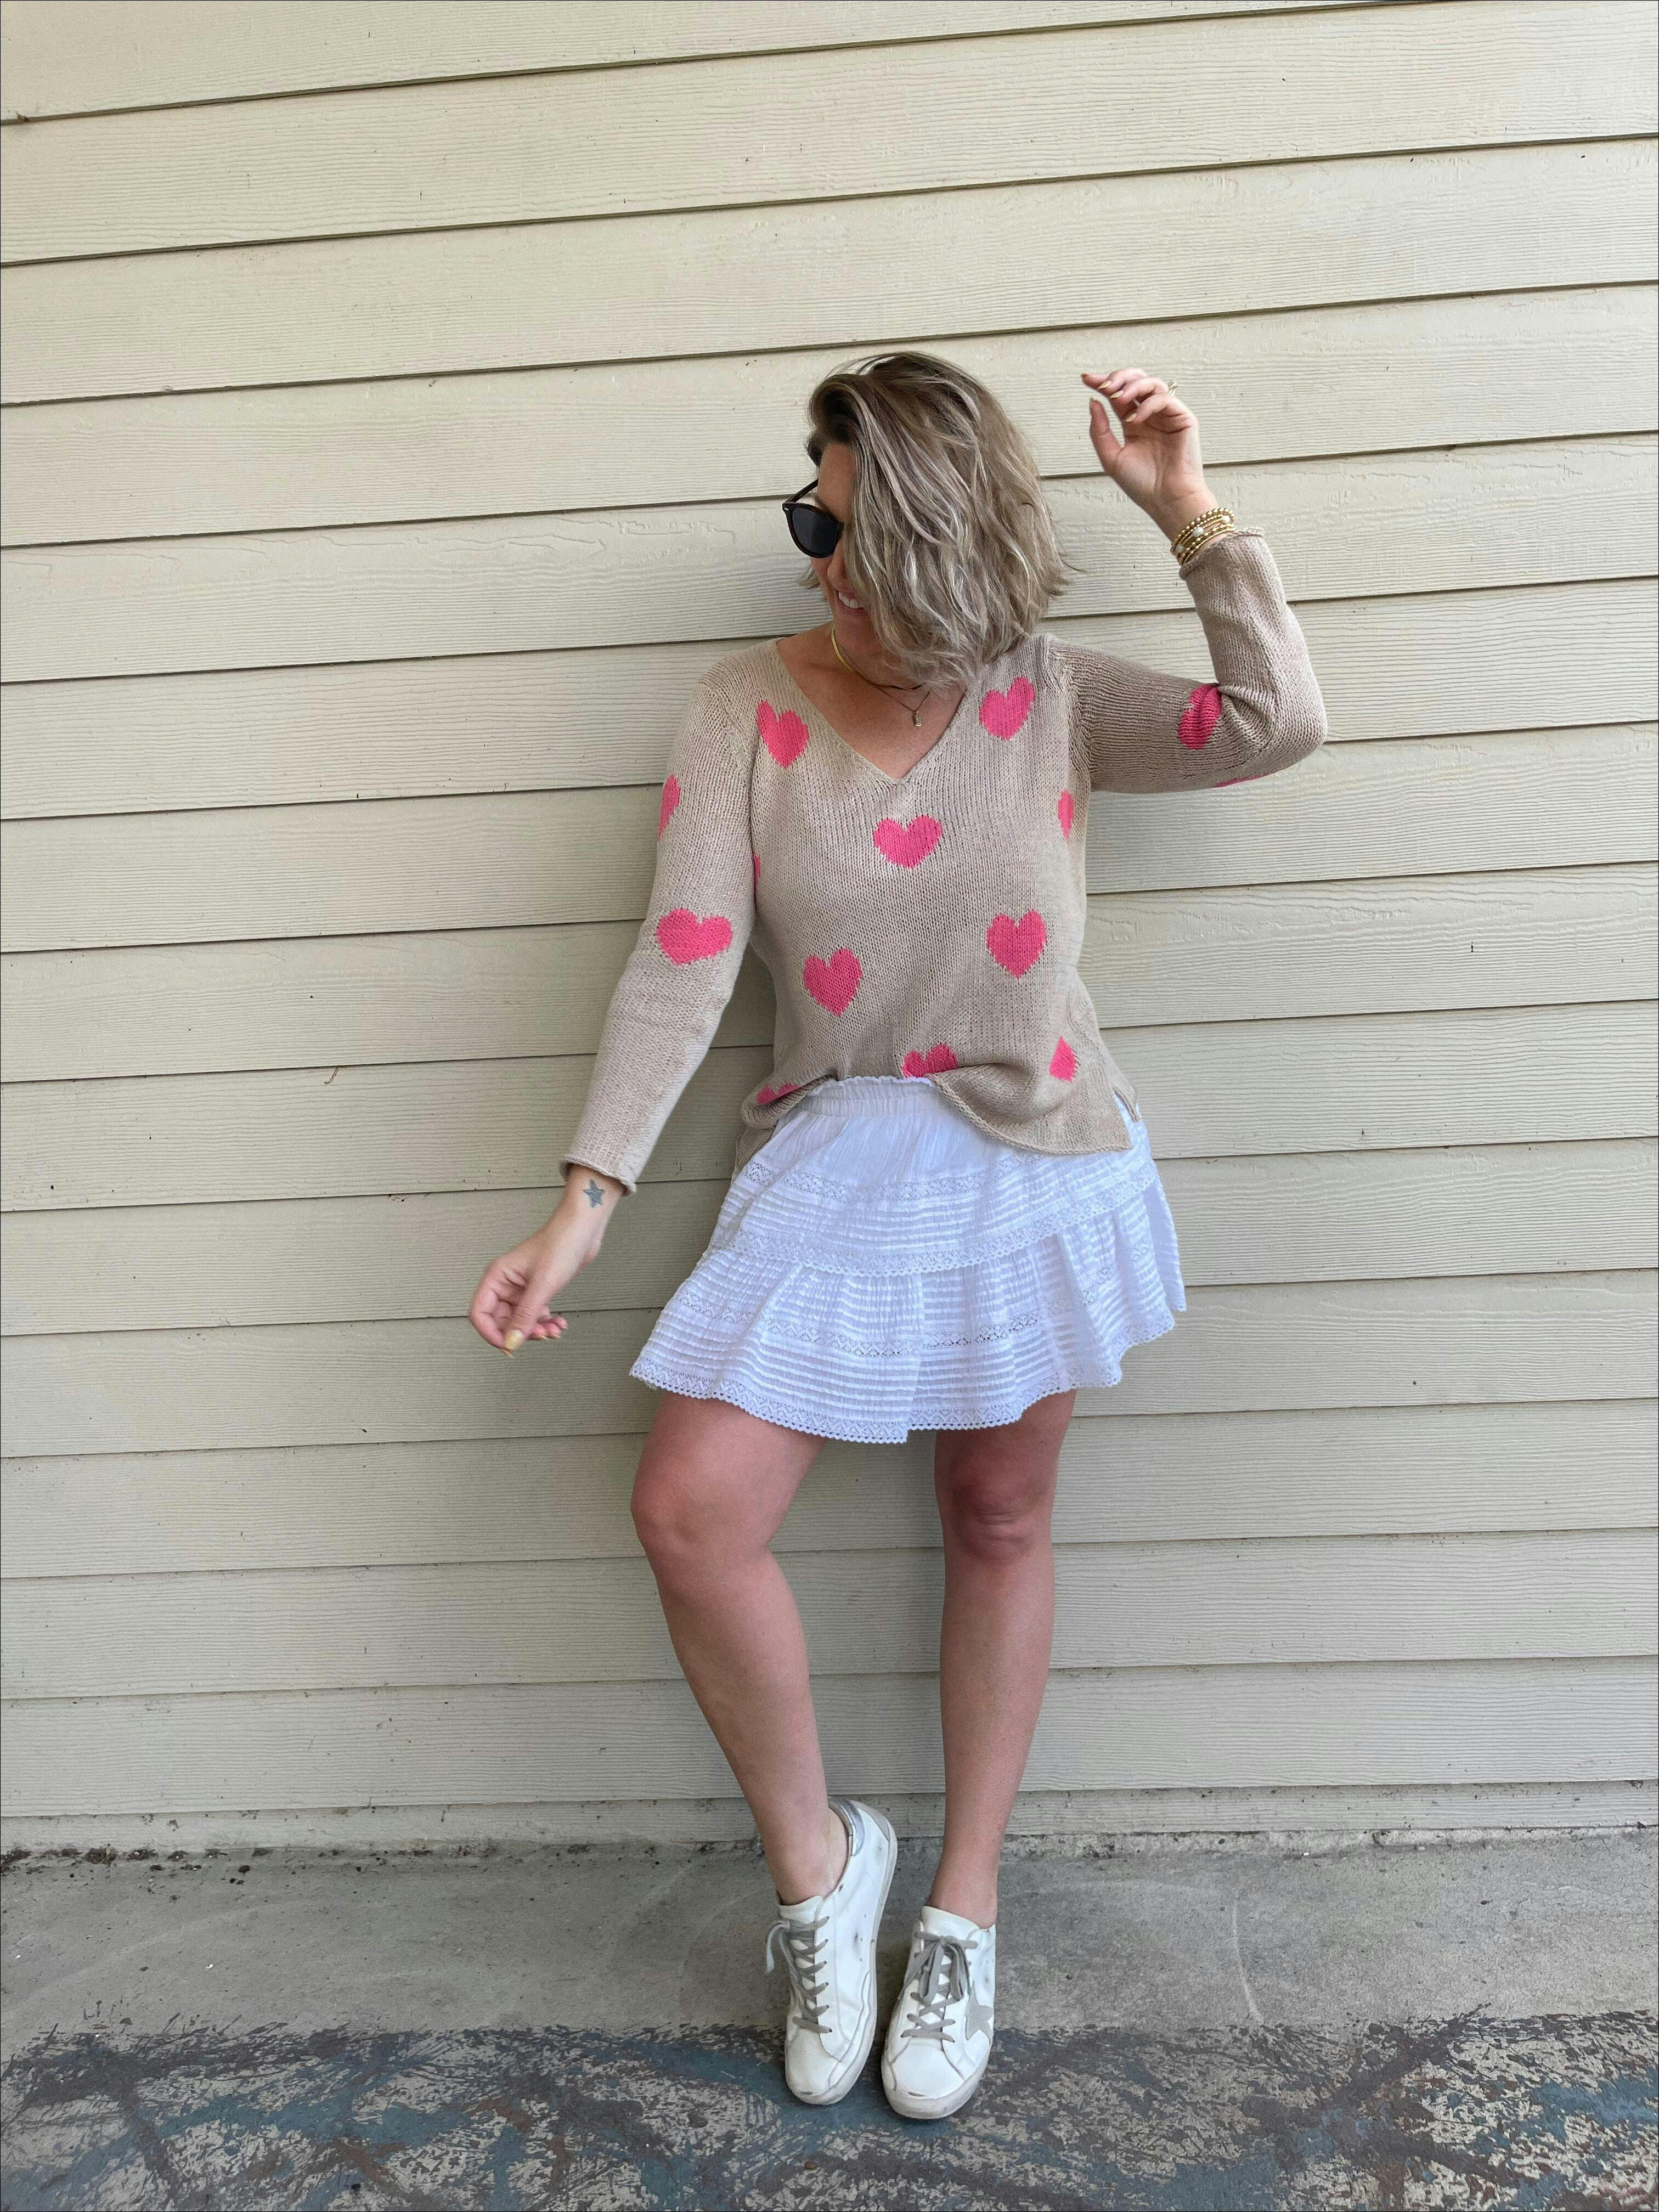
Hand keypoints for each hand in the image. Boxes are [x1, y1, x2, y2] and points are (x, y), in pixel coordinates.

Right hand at [468, 1196, 606, 1354]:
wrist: (583, 1228)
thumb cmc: (561, 1245)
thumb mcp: (542, 1286)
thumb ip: (525, 1317)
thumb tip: (511, 1343)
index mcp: (497, 1278)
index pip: (479, 1314)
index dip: (491, 1333)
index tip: (510, 1346)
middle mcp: (505, 1284)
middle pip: (501, 1321)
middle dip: (520, 1332)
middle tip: (541, 1335)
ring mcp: (521, 1288)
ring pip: (520, 1320)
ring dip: (536, 1329)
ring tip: (554, 1330)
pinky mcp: (537, 1290)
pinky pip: (534, 1314)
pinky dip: (545, 1322)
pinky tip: (559, 1323)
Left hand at [1081, 368, 1212, 534]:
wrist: (1166, 500)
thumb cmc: (1142, 484)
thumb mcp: (1111, 457)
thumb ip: (1100, 431)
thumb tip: (1092, 401)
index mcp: (1133, 423)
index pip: (1118, 395)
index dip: (1102, 383)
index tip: (1086, 379)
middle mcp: (1150, 416)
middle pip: (1136, 381)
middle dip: (1119, 377)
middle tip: (1105, 385)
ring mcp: (1167, 415)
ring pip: (1152, 383)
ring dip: (1132, 385)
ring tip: (1119, 398)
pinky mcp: (1183, 419)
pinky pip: (1166, 399)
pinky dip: (1148, 404)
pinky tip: (1135, 419)